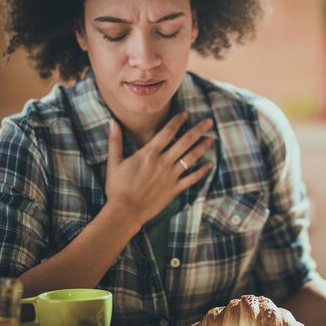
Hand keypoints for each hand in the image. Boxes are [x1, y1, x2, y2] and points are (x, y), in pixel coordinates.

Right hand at [104, 112, 214, 227]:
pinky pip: (192, 178)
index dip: (178, 121)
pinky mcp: (175, 189)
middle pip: (185, 142)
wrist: (125, 211)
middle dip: (198, 130)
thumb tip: (112, 122)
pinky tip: (210, 165)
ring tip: (212, 138)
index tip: (186, 114)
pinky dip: (202, 171)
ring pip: (191, 158)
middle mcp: (163, 162)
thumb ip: (115, 141)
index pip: (167, 132)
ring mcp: (171, 176)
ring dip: (203, 147)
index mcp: (149, 153)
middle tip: (209, 121)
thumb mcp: (114, 162)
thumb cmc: (117, 187)